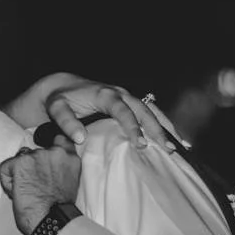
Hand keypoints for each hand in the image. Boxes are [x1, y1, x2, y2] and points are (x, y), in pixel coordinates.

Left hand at [0, 140, 82, 234]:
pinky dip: (7, 182)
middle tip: (37, 187)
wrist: (52, 222)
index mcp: (70, 157)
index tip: (45, 161)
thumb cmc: (58, 210)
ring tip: (29, 192)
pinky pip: (5, 169)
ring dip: (19, 176)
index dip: (48, 149)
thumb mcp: (69, 181)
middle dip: (31, 168)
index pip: (58, 139)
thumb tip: (45, 164)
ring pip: (19, 160)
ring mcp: (37, 156)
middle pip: (34, 152)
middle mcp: (55, 152)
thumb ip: (60, 166)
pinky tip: (18, 193)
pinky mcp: (20, 163)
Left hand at [9, 74, 173, 152]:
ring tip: (178, 146)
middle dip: (157, 129)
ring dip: (165, 127)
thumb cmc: (60, 99)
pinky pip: (150, 112)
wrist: (63, 86)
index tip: (140, 144)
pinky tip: (175, 138)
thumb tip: (80, 138)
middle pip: (144, 111)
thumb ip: (67, 122)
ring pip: (152, 110)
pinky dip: (163, 124)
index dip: (133, 127)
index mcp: (105, 94)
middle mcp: (120, 93)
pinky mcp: (130, 102)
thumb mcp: (57, 108)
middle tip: (167, 149)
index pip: (122, 111)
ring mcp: (127, 97)